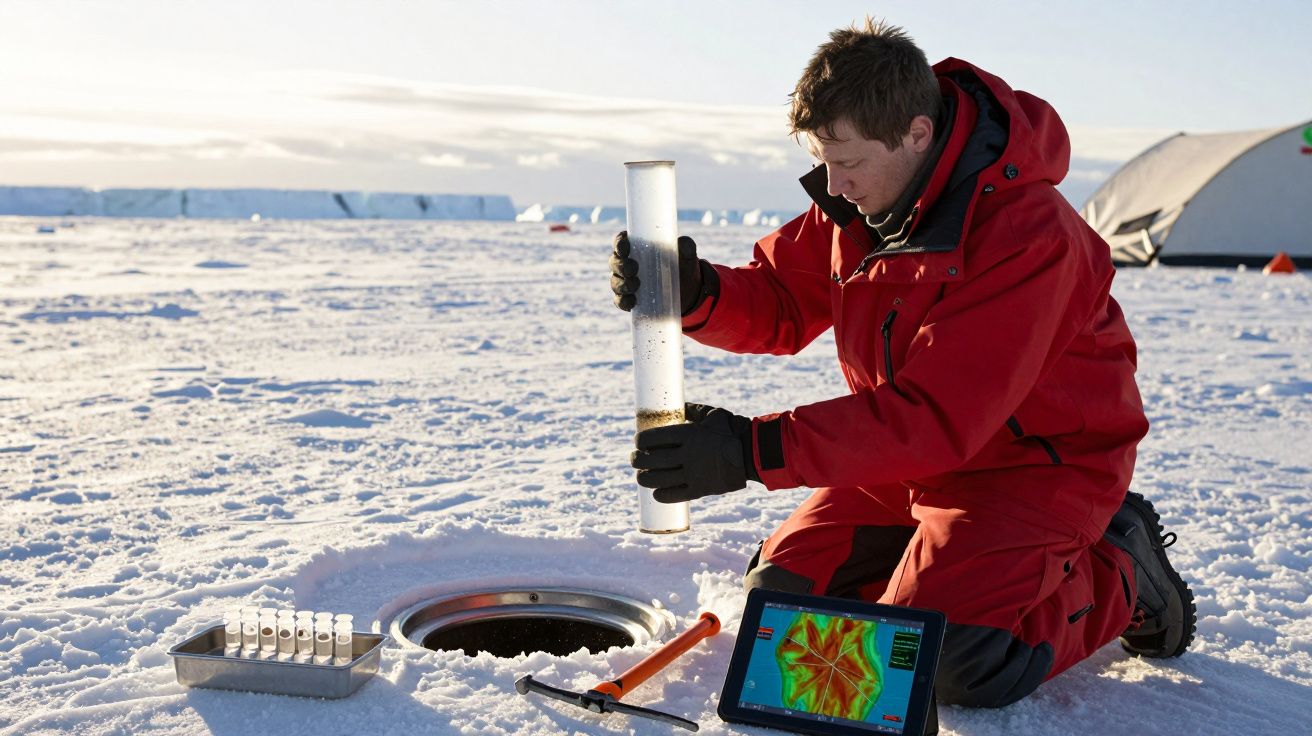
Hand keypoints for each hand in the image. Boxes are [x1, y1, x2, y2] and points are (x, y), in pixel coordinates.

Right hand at [610, 231, 705, 312]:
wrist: (689, 291)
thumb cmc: (683, 266)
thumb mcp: (686, 255)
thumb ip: (686, 246)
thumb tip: (682, 243)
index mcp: (637, 247)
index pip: (621, 241)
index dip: (619, 243)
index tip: (624, 249)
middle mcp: (627, 263)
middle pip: (615, 262)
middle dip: (621, 266)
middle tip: (633, 269)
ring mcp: (627, 282)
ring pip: (615, 282)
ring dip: (622, 284)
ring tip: (635, 286)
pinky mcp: (630, 298)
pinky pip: (620, 301)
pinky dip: (623, 302)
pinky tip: (631, 302)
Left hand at [631, 403, 759, 502]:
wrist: (753, 453)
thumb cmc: (731, 429)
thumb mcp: (710, 414)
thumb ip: (692, 411)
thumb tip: (677, 406)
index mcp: (687, 434)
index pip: (652, 438)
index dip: (640, 441)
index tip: (637, 442)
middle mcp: (686, 454)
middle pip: (650, 460)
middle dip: (636, 460)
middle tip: (634, 459)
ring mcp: (692, 473)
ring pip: (657, 479)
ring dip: (644, 479)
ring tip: (641, 476)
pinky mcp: (699, 489)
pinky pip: (673, 495)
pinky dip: (660, 495)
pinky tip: (656, 492)